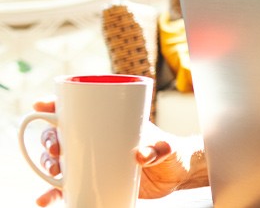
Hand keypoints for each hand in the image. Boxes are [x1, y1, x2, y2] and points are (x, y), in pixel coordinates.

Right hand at [33, 100, 197, 206]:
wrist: (174, 175)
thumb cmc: (169, 151)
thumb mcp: (166, 146)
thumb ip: (158, 149)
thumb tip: (140, 156)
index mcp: (106, 122)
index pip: (75, 109)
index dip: (54, 105)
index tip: (41, 106)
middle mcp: (92, 140)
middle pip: (59, 135)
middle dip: (48, 140)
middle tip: (54, 150)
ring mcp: (89, 161)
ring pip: (57, 161)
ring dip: (47, 165)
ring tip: (52, 172)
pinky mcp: (91, 181)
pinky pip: (66, 187)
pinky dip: (53, 193)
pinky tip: (45, 199)